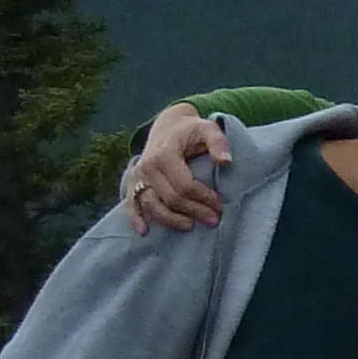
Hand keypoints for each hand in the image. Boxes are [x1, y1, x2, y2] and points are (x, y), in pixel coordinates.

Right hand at [123, 108, 230, 234]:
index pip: (185, 186)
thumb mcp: (208, 129)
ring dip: (172, 220)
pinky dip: (136, 218)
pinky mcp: (132, 183)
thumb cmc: (191, 131)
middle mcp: (147, 167)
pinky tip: (144, 231)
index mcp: (164, 155)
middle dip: (194, 212)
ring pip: (153, 206)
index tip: (220, 205)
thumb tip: (225, 163)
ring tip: (191, 226)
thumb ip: (218, 143)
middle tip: (214, 219)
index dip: (204, 198)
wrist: (168, 126)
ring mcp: (138, 176)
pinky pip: (132, 203)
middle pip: (171, 199)